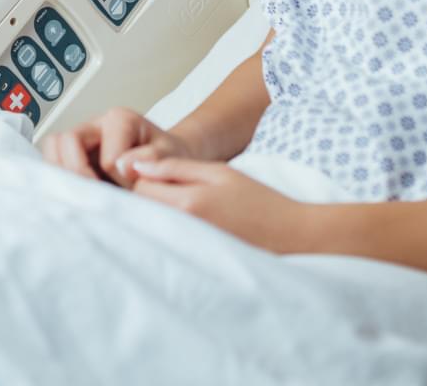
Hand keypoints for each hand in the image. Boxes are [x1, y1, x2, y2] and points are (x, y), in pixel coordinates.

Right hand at [39, 107, 195, 185]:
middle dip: (77, 174)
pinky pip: (53, 165)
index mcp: (120, 120)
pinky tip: (77, 196)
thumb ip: (152, 159)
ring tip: (83, 197)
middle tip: (95, 197)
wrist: (168, 161)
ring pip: (52, 151)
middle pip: (63, 142)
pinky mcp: (73, 157)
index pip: (106, 156)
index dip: (117, 180)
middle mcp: (94, 126)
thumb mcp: (171, 156)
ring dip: (63, 176)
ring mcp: (80, 142)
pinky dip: (60, 181)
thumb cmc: (169, 158)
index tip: (133, 190)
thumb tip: (121, 166)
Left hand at [127, 157, 300, 249]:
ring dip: (159, 214)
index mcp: (188, 203)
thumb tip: (136, 164)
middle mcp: (183, 230)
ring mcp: (187, 249)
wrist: (290, 235)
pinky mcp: (193, 261)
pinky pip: (168, 242)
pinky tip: (193, 226)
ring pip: (153, 227)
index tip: (162, 173)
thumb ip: (175, 167)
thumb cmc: (258, 199)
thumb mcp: (218, 172)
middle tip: (173, 190)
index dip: (146, 176)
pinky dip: (171, 232)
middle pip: (141, 210)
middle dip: (149, 197)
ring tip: (187, 208)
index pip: (140, 188)